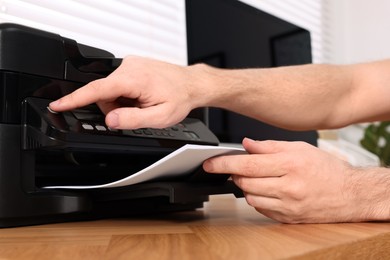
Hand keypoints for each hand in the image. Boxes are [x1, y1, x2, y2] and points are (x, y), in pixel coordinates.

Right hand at [49, 56, 196, 128]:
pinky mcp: (132, 65)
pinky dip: (126, 95)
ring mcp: (130, 64)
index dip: (74, 99)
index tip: (58, 104)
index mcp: (134, 79)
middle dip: (115, 109)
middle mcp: (129, 67)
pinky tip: (142, 96)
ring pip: (111, 90)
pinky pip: (118, 84)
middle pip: (104, 94)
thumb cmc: (180, 97)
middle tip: (137, 112)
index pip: (97, 90)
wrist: (191, 84)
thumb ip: (133, 119)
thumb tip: (111, 120)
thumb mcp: (160, 117)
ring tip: (142, 103)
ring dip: (122, 102)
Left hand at [203, 138, 388, 222]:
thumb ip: (269, 146)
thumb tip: (245, 144)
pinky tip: (266, 190)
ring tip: (255, 178)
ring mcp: (288, 205)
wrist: (350, 194)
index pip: (247, 164)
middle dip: (235, 174)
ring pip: (250, 197)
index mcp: (289, 165)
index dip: (224, 164)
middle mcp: (288, 187)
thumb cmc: (326, 168)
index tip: (209, 164)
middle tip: (237, 167)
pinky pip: (261, 209)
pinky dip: (256, 199)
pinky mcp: (288, 218)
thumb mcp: (299, 148)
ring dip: (245, 187)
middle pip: (245, 182)